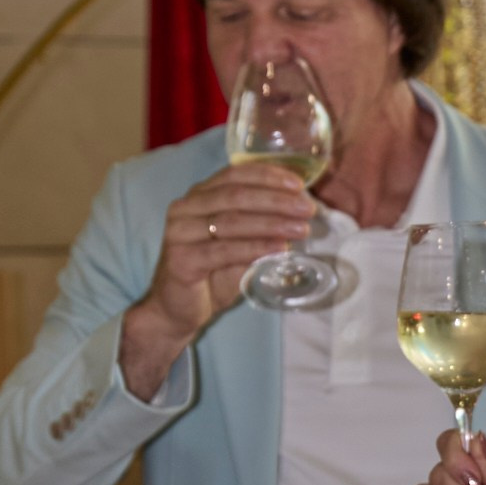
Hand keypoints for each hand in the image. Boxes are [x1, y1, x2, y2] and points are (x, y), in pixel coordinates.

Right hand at [119, 166, 315, 394]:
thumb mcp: (241, 245)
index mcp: (199, 197)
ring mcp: (180, 233)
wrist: (178, 310)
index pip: (234, 175)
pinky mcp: (181, 259)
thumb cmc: (212, 274)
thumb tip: (300, 214)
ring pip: (231, 221)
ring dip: (271, 223)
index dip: (268, 176)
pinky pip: (224, 250)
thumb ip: (261, 227)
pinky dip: (255, 248)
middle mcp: (185, 208)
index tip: (300, 185)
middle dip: (276, 200)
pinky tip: (279, 249)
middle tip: (307, 209)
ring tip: (301, 229)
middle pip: (236, 195)